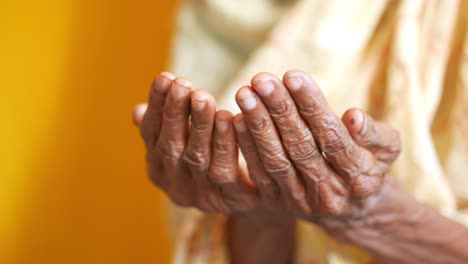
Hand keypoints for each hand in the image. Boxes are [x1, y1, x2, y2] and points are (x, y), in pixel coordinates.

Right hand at [134, 73, 256, 213]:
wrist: (245, 200)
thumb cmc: (209, 161)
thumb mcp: (184, 146)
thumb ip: (164, 128)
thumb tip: (137, 111)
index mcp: (159, 169)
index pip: (151, 134)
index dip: (157, 105)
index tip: (164, 77)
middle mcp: (175, 185)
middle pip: (171, 146)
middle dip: (175, 113)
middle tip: (182, 84)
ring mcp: (202, 195)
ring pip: (197, 157)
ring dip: (200, 125)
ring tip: (203, 97)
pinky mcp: (230, 199)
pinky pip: (226, 170)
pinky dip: (227, 143)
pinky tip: (232, 118)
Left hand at [234, 70, 400, 220]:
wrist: (351, 211)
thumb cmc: (369, 166)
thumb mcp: (386, 150)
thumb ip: (375, 134)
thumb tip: (354, 116)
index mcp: (360, 178)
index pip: (333, 136)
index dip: (311, 105)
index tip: (292, 75)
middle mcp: (329, 193)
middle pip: (300, 146)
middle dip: (279, 110)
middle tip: (261, 79)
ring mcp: (301, 201)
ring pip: (276, 160)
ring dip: (258, 125)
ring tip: (245, 93)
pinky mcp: (278, 203)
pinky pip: (259, 173)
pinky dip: (247, 146)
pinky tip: (237, 119)